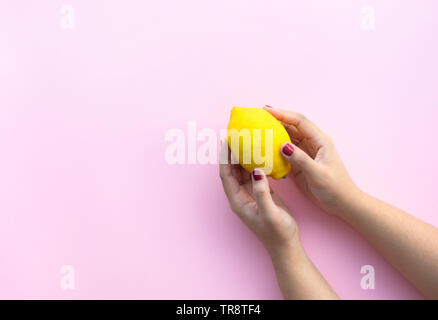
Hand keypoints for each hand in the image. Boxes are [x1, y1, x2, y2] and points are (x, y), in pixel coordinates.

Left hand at [219, 139, 298, 254]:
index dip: (225, 157)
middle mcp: (240, 195)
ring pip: (242, 170)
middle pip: (232, 169)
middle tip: (236, 134)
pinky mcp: (260, 192)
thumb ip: (262, 192)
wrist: (286, 245)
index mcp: (237, 201)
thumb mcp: (270, 213)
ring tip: (246, 138)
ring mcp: (249, 193)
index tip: (226, 140)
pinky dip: (255, 162)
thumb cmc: (277, 233)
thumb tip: (256, 170)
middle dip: (232, 152)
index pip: (226, 174)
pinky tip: (260, 152)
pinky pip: (254, 173)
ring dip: (242, 155)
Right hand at [264, 105, 361, 215]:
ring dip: (274, 132)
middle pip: (292, 126)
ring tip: (257, 128)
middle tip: (257, 116)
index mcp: (320, 141)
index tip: (266, 110)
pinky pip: (285, 151)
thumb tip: (283, 145)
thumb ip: (301, 159)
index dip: (283, 114)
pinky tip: (263, 147)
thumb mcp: (318, 174)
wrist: (343, 204)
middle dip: (276, 119)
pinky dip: (274, 147)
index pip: (299, 121)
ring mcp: (306, 152)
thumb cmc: (335, 189)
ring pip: (288, 137)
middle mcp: (312, 143)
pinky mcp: (300, 162)